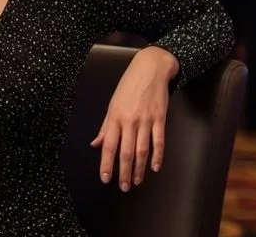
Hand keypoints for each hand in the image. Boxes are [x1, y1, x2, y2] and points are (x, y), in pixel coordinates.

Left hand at [90, 46, 178, 191]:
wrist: (149, 69)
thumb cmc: (128, 87)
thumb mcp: (112, 104)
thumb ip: (105, 126)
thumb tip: (95, 144)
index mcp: (114, 117)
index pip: (108, 145)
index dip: (106, 164)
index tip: (105, 179)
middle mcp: (129, 120)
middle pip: (125, 151)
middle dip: (124, 172)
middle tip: (124, 187)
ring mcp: (145, 119)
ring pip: (142, 150)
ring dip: (139, 168)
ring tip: (137, 181)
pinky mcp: (160, 118)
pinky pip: (159, 141)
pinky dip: (157, 156)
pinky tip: (155, 168)